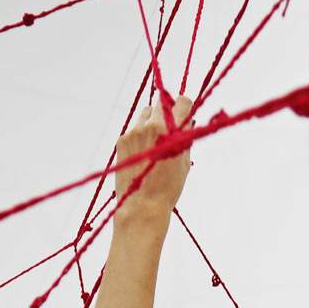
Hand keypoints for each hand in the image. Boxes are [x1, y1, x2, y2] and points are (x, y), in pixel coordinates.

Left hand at [113, 93, 194, 225]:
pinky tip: (143, 152)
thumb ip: (184, 136)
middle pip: (162, 103)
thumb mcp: (184, 160)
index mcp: (171, 130)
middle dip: (168, 113)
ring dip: (152, 121)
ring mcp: (134, 131)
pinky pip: (134, 128)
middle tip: (169, 129)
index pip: (182, 101)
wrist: (142, 205)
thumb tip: (186, 120)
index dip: (184, 108)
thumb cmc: (168, 187)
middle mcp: (151, 126)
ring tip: (155, 143)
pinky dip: (140, 134)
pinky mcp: (122, 139)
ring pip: (146, 113)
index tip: (184, 115)